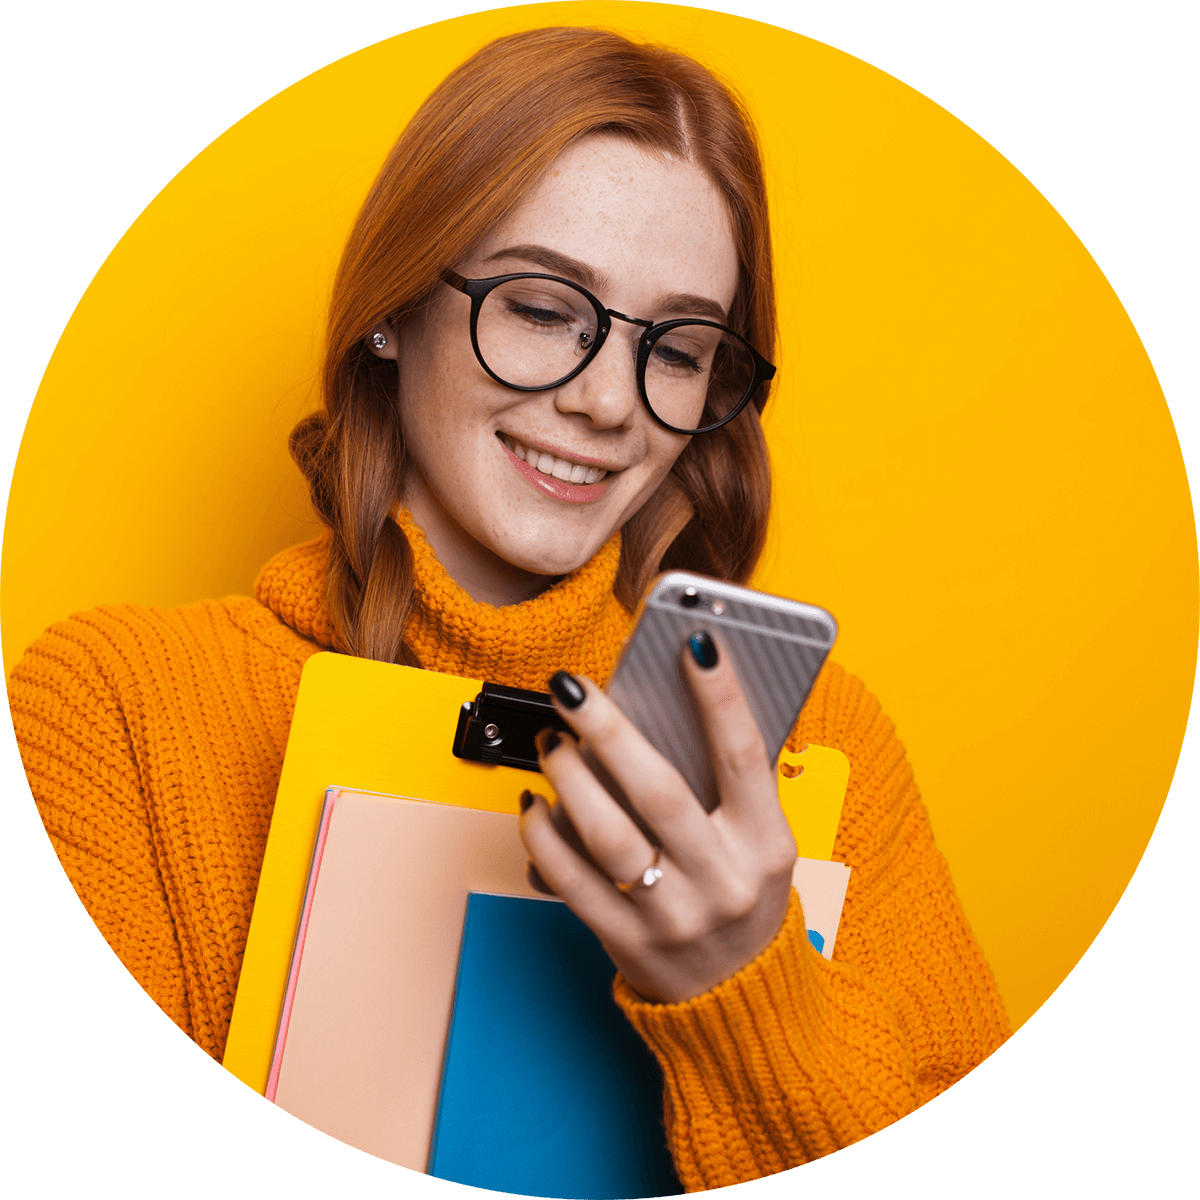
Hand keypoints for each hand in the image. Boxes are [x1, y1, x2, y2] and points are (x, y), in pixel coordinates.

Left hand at [518, 632, 797, 1003]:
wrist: (739, 998)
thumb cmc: (744, 897)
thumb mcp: (762, 843)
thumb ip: (729, 785)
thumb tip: (671, 704)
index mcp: (766, 845)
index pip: (744, 757)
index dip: (721, 697)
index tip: (695, 641)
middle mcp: (723, 881)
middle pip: (658, 791)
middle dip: (608, 729)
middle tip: (572, 689)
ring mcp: (673, 916)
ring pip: (606, 835)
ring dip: (568, 779)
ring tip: (551, 742)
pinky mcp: (627, 942)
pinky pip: (571, 880)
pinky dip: (543, 835)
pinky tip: (533, 801)